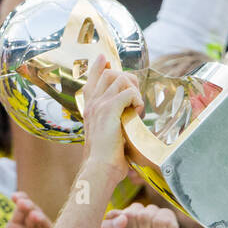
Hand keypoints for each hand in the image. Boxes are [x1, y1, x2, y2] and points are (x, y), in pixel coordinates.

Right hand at [80, 55, 142, 182]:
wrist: (100, 167)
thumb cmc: (106, 159)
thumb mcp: (107, 136)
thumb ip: (112, 123)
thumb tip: (127, 122)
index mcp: (90, 108)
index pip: (92, 79)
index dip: (98, 67)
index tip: (104, 59)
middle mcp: (93, 103)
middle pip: (111, 74)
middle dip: (128, 81)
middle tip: (136, 99)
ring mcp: (100, 105)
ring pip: (120, 79)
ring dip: (134, 91)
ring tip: (136, 109)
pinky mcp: (110, 109)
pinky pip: (128, 92)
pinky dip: (137, 100)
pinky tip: (137, 113)